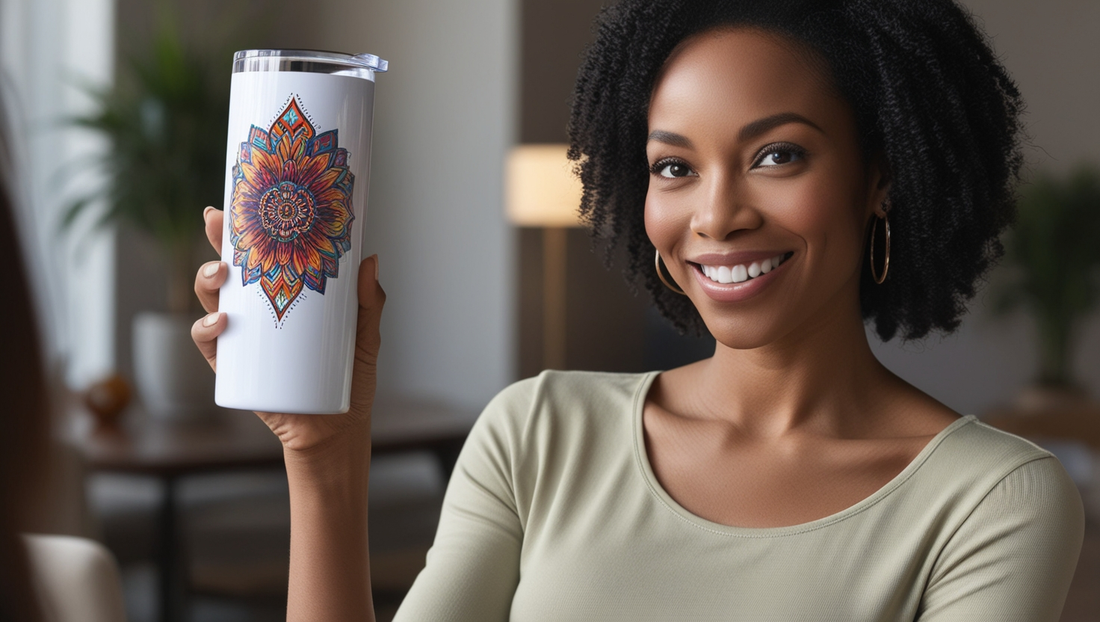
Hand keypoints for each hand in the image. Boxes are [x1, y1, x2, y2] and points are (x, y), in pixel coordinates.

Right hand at [191, 206, 385, 453]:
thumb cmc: (348, 376)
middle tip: (217, 224)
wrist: (335, 427)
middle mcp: (255, 311)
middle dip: (217, 242)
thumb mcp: (364, 334)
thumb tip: (371, 260)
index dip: (245, 228)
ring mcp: (241, 338)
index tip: (236, 201)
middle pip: (229, 268)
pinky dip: (207, 330)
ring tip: (222, 276)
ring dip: (207, 281)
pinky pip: (209, 344)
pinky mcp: (232, 368)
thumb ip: (369, 301)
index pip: (261, 254)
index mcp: (282, 294)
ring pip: (211, 301)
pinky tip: (221, 323)